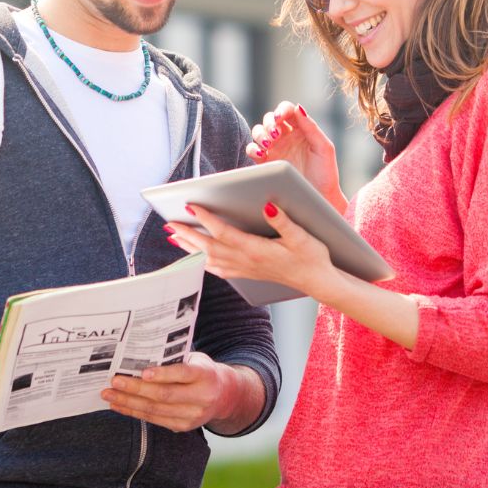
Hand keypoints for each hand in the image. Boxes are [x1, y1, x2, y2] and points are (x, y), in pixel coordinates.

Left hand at [100, 352, 240, 431]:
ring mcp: (192, 416)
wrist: (223, 396)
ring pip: (156, 410)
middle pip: (164, 395)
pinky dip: (134, 412)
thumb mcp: (196, 359)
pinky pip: (154, 420)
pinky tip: (120, 405)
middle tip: (115, 381)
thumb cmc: (201, 370)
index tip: (142, 372)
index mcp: (205, 376)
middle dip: (136, 389)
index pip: (182, 374)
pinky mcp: (182, 427)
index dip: (162, 374)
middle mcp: (201, 398)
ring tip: (109, 395)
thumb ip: (175, 359)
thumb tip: (140, 354)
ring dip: (129, 403)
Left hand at [167, 203, 336, 300]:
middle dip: (188, 234)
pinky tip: (197, 258)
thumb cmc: (312, 257)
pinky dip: (203, 262)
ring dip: (191, 248)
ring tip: (174, 237)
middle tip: (169, 223)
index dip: (206, 219)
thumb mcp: (302, 236)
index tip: (190, 206)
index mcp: (256, 250)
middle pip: (209, 247)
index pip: (224, 233)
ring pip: (210, 259)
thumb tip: (267, 205)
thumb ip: (283, 221)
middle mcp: (246, 262)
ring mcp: (245, 270)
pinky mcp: (248, 274)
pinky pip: (219, 269)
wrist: (319, 282)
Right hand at [246, 101, 343, 210]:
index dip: (281, 110)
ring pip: (258, 132)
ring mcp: (274, 149)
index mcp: (301, 129)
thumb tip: (298, 107)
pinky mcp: (266, 163)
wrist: (319, 199)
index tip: (280, 118)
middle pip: (270, 119)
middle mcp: (286, 137)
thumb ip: (312, 127)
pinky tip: (261, 154)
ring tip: (268, 143)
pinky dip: (253, 149)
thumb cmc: (326, 174)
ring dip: (260, 134)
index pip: (288, 111)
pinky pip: (252, 150)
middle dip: (269, 123)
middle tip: (275, 134)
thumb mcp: (324, 148)